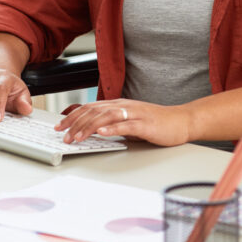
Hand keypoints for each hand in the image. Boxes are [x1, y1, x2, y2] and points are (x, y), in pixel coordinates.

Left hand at [55, 100, 192, 146]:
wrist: (181, 121)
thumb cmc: (157, 122)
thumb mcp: (130, 120)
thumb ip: (113, 122)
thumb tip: (93, 128)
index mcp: (119, 105)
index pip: (91, 107)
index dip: (73, 115)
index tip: (60, 125)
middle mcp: (125, 106)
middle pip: (94, 111)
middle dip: (75, 123)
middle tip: (63, 134)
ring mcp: (135, 114)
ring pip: (106, 117)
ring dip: (89, 127)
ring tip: (77, 136)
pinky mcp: (145, 124)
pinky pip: (126, 125)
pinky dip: (112, 128)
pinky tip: (102, 132)